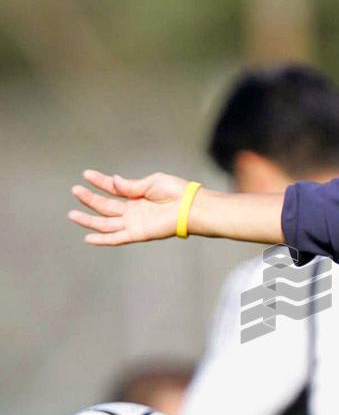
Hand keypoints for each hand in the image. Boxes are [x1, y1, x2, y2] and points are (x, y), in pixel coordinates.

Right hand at [69, 169, 188, 244]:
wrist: (190, 206)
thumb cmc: (176, 192)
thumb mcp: (151, 183)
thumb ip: (130, 185)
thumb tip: (112, 180)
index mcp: (137, 195)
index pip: (113, 189)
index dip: (99, 182)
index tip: (86, 174)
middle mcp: (133, 210)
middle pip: (106, 206)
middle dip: (90, 199)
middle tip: (75, 190)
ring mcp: (134, 222)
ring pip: (106, 223)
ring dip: (89, 219)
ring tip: (72, 213)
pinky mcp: (138, 233)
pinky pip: (117, 238)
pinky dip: (102, 239)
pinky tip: (87, 237)